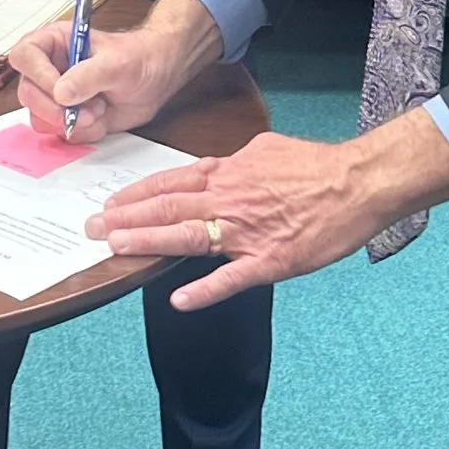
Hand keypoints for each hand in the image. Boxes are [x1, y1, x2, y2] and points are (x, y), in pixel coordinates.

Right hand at [3, 0, 217, 148]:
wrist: (156, 77)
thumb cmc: (139, 58)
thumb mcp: (118, 62)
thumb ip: (89, 75)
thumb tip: (62, 92)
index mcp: (53, 43)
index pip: (25, 57)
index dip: (39, 76)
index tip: (63, 92)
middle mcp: (48, 69)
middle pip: (28, 94)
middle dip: (58, 109)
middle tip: (89, 110)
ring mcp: (55, 95)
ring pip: (40, 118)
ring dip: (72, 122)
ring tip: (99, 109)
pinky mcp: (66, 117)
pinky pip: (60, 134)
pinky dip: (83, 132)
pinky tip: (101, 118)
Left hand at [87, 103, 448, 310]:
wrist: (357, 182)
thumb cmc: (316, 165)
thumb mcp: (266, 148)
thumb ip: (235, 163)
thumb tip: (215, 170)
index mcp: (228, 173)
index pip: (171, 184)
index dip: (136, 195)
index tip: (108, 204)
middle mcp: (229, 199)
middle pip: (168, 208)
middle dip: (125, 218)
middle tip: (90, 228)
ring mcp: (247, 232)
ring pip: (188, 236)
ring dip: (148, 243)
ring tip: (115, 249)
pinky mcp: (271, 259)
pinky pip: (232, 278)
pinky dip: (204, 289)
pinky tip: (179, 299)